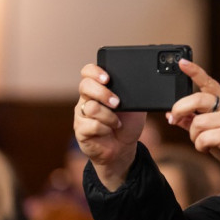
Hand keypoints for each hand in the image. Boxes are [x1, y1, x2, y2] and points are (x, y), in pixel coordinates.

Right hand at [74, 64, 146, 190]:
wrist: (123, 148)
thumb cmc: (128, 124)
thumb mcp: (135, 106)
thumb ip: (133, 93)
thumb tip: (138, 83)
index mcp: (99, 88)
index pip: (88, 72)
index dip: (95, 72)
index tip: (107, 78)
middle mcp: (87, 99)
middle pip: (85, 86)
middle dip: (103, 93)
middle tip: (117, 103)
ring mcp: (82, 114)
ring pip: (91, 107)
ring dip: (109, 116)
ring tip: (118, 123)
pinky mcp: (81, 130)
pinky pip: (91, 125)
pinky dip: (105, 129)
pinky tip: (109, 131)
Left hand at [169, 60, 219, 185]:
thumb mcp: (212, 129)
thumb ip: (193, 120)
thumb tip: (171, 115)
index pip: (208, 82)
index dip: (194, 71)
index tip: (181, 63)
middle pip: (197, 99)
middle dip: (179, 109)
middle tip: (173, 118)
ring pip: (197, 123)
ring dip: (193, 136)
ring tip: (202, 142)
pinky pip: (202, 138)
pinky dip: (200, 147)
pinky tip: (208, 149)